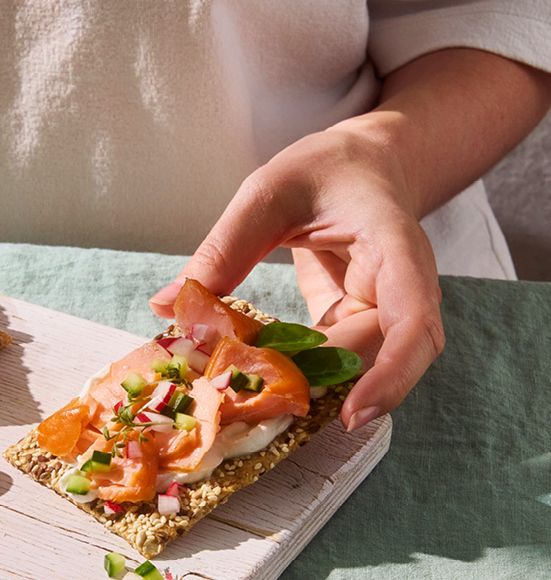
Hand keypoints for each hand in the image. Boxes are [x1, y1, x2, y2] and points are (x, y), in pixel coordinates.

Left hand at [149, 121, 444, 431]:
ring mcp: (379, 313)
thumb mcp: (266, 194)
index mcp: (395, 248)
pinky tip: (250, 385)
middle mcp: (400, 290)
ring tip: (244, 403)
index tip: (352, 414)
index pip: (414, 323)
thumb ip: (223, 251)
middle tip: (253, 407)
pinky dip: (292, 375)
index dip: (391, 375)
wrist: (360, 165)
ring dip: (300, 388)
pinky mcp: (352, 325)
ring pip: (350, 369)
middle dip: (317, 387)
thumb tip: (165, 307)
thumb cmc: (324, 169)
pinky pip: (329, 362)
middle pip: (374, 358)